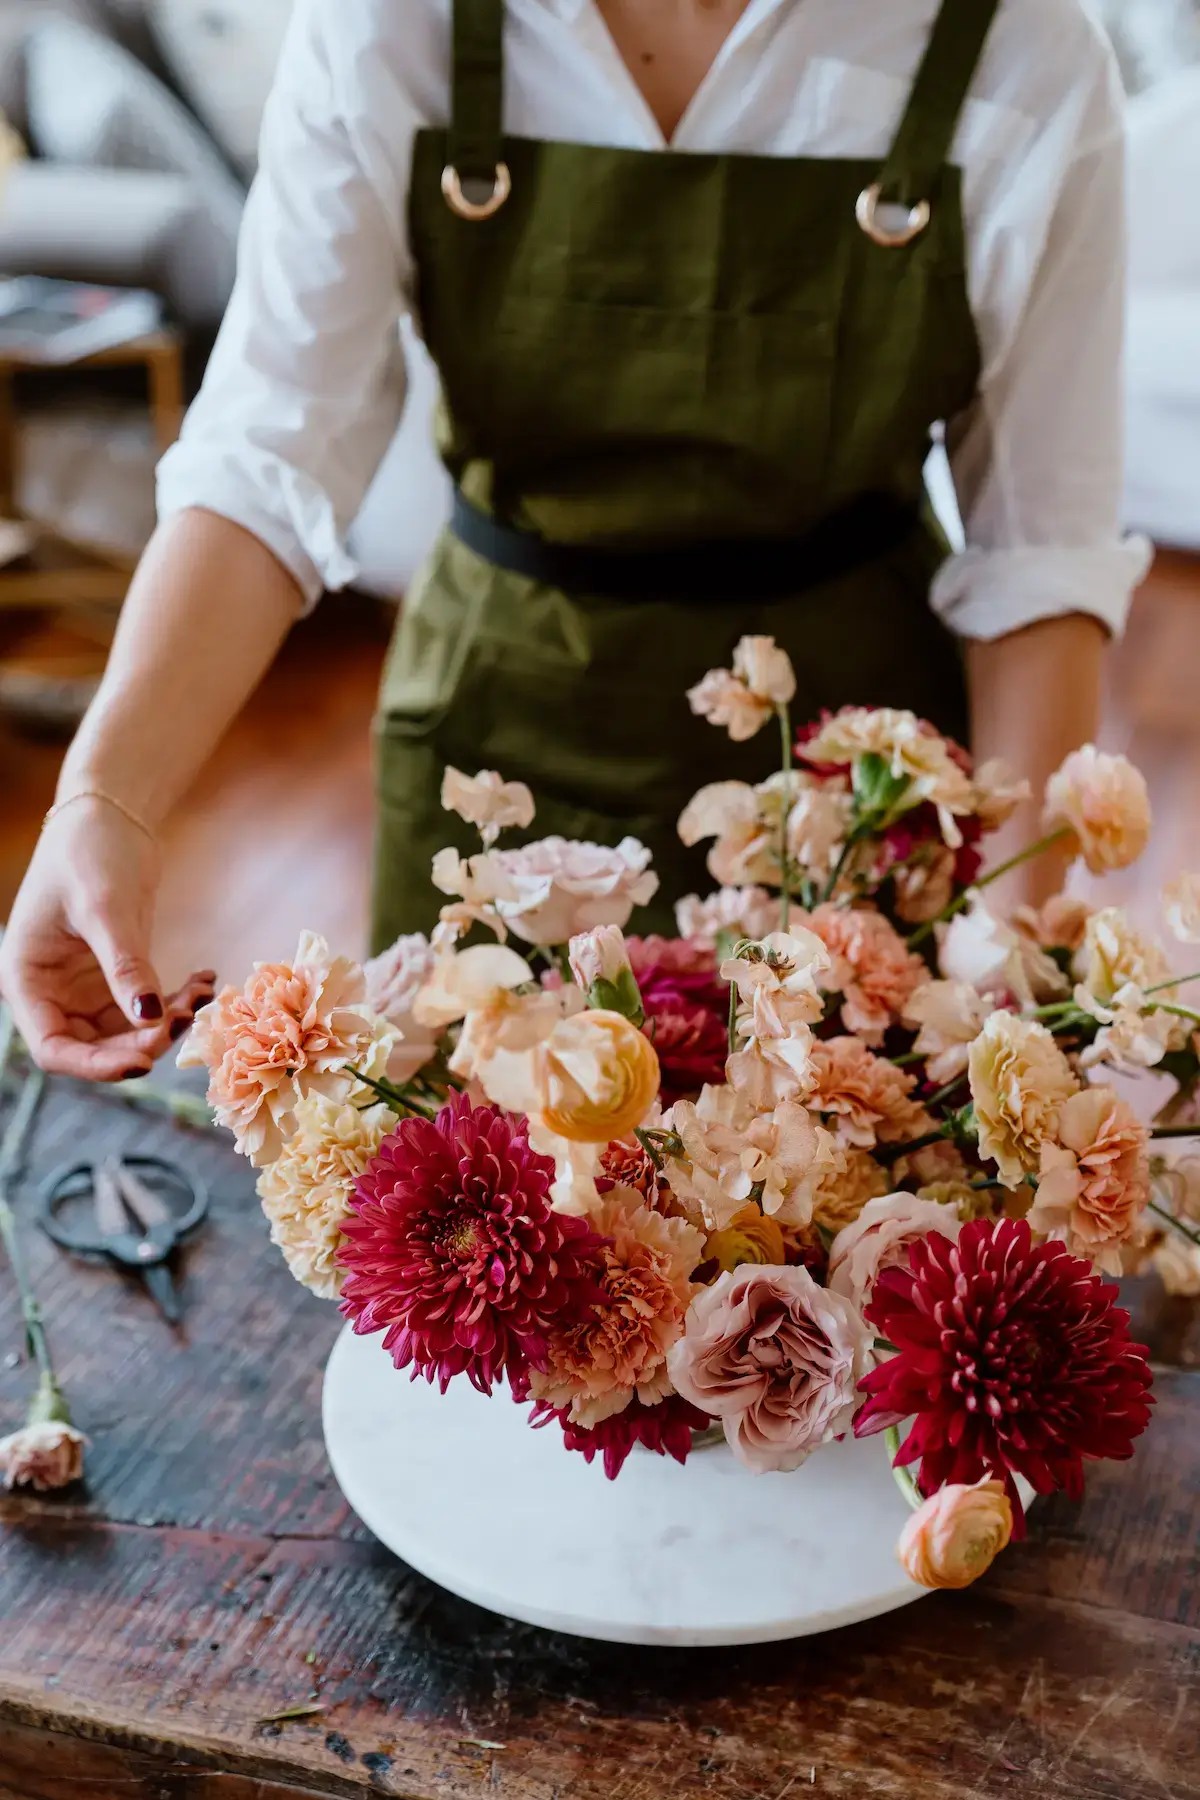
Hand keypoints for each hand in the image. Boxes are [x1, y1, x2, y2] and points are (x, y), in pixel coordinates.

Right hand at [0, 798, 214, 1081]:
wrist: (109, 815)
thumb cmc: (90, 851)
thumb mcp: (106, 909)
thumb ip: (125, 965)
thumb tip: (150, 1018)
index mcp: (27, 978)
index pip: (53, 1047)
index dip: (95, 1065)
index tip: (144, 1062)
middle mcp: (51, 990)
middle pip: (92, 1046)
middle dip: (140, 1043)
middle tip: (184, 1022)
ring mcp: (83, 985)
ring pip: (125, 1031)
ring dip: (164, 1023)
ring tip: (200, 995)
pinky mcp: (115, 972)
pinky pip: (145, 1005)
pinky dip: (174, 1000)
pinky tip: (202, 980)